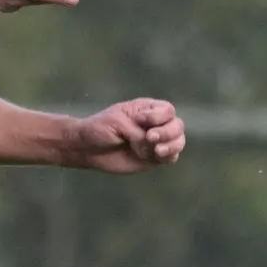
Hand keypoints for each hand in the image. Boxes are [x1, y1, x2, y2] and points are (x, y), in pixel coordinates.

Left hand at [67, 98, 185, 172]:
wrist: (87, 149)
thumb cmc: (100, 129)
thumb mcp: (116, 122)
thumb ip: (136, 131)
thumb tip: (151, 145)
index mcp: (146, 110)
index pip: (167, 109)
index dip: (159, 116)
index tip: (141, 120)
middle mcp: (156, 124)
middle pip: (177, 125)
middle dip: (167, 132)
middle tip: (150, 137)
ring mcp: (156, 141)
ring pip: (178, 141)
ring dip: (172, 145)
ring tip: (156, 150)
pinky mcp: (154, 157)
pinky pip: (172, 157)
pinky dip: (169, 156)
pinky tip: (157, 156)